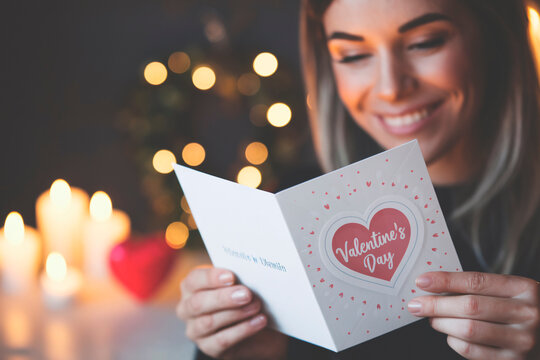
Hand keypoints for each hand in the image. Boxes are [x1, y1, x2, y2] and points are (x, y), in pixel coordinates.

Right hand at [176, 266, 286, 358]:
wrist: (253, 327)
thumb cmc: (241, 297)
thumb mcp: (236, 284)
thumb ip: (236, 279)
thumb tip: (248, 274)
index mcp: (191, 287)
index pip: (194, 280)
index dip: (211, 277)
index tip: (231, 276)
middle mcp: (187, 309)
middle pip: (198, 303)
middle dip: (223, 298)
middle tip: (246, 294)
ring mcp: (195, 330)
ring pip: (209, 322)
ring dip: (236, 314)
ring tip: (256, 306)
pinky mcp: (208, 347)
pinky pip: (222, 340)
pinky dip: (243, 330)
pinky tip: (258, 321)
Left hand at [408, 271, 539, 359]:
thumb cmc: (518, 309)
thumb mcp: (509, 291)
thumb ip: (478, 288)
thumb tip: (434, 285)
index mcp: (524, 288)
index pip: (476, 281)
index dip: (445, 281)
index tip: (422, 281)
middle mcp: (528, 314)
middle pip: (470, 307)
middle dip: (436, 305)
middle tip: (417, 304)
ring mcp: (522, 340)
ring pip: (468, 330)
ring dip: (442, 323)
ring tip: (432, 318)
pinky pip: (472, 351)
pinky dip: (454, 341)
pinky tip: (450, 335)